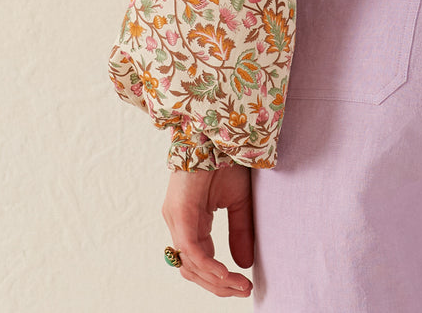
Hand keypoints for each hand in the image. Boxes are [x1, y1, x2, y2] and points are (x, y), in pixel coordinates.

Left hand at [161, 162, 254, 297]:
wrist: (220, 132)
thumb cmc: (226, 160)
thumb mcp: (239, 201)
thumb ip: (240, 231)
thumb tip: (244, 264)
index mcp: (192, 221)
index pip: (201, 262)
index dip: (221, 279)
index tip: (244, 286)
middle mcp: (179, 223)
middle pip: (192, 270)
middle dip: (218, 286)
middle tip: (243, 291)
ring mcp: (177, 218)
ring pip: (190, 264)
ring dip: (215, 280)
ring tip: (239, 285)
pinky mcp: (180, 212)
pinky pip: (191, 249)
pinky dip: (207, 265)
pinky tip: (225, 274)